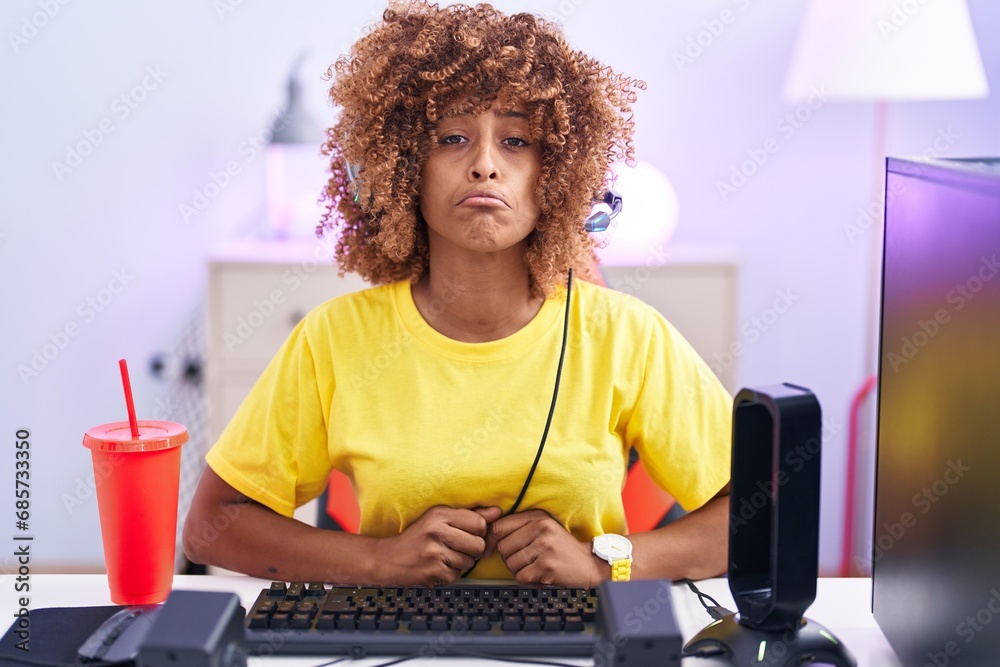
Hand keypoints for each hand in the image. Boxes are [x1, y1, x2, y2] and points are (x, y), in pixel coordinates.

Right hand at [373, 505, 501, 585]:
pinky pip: (457, 575)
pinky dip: (450, 573)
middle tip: (458, 547)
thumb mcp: (440, 518)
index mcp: (439, 514)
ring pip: (469, 562)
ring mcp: (434, 553)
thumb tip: (498, 512)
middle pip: (478, 545)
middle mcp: (436, 531)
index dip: (479, 531)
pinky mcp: (432, 572)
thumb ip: (470, 515)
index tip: (470, 533)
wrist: (387, 559)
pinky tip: (437, 566)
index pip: (479, 523)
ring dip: (461, 562)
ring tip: (445, 556)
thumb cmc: (418, 537)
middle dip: (473, 549)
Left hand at [484, 509, 604, 586]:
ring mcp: (544, 547)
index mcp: (536, 516)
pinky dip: (528, 580)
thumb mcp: (543, 528)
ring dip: (519, 571)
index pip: (499, 527)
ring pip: (511, 564)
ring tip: (535, 567)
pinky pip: (521, 577)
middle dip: (509, 559)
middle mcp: (540, 528)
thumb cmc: (561, 547)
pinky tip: (540, 575)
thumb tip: (487, 537)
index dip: (490, 541)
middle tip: (526, 560)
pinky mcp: (547, 566)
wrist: (589, 563)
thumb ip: (518, 527)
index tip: (490, 550)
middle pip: (503, 548)